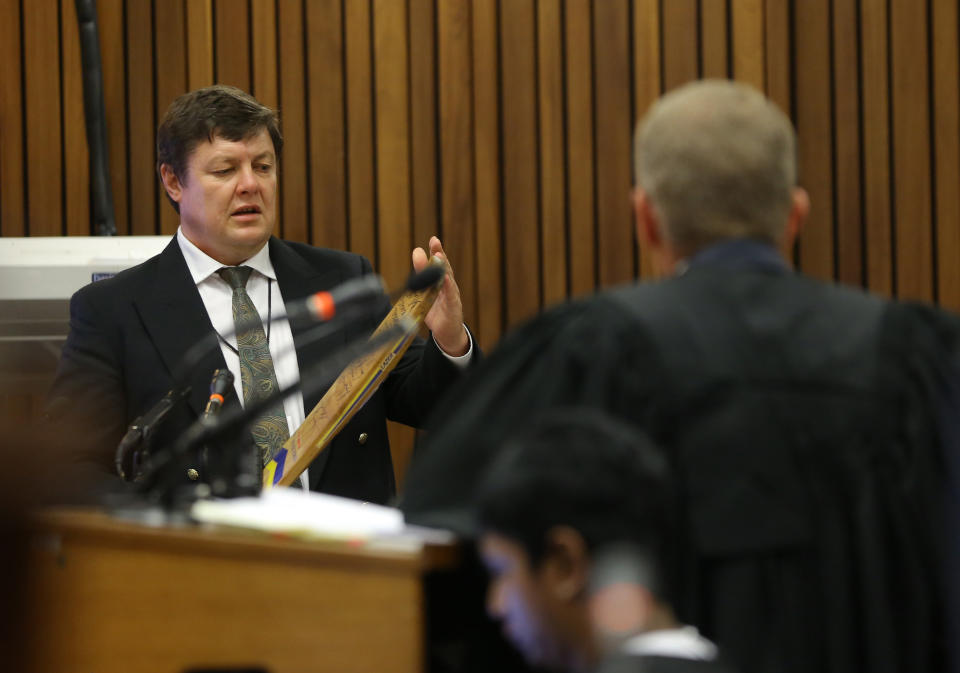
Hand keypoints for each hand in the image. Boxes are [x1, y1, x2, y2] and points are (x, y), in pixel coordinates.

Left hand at [412, 236, 468, 355]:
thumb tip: (411, 269)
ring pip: (448, 279)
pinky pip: (451, 296)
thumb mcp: (425, 295)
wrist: (447, 335)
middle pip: (445, 268)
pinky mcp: (453, 308)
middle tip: (434, 241)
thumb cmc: (437, 313)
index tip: (433, 240)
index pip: (439, 265)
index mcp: (441, 283)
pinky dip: (448, 286)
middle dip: (440, 254)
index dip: (436, 251)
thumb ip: (420, 281)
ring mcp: (452, 296)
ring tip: (438, 256)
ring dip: (443, 267)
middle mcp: (448, 287)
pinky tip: (445, 278)